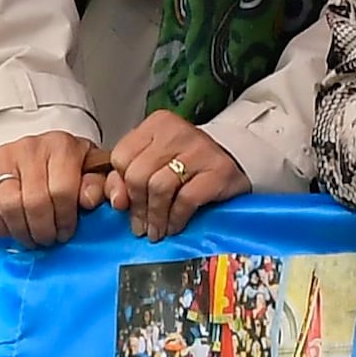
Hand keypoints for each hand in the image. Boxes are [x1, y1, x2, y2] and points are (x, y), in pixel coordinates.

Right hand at [0, 130, 116, 247]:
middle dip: (44, 229)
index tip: (66, 232)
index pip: (62, 191)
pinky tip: (12, 229)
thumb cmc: (68, 166)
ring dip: (23, 231)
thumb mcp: (91, 171)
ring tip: (33, 237)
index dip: (65, 219)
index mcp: (61, 146)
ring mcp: (3, 158)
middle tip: (49, 239)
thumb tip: (89, 199)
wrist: (41, 152)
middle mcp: (30, 147)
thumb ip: (97, 185)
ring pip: (9, 206)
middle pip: (34, 202)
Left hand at [109, 108, 241, 237]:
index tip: (127, 204)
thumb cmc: (190, 164)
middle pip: (138, 174)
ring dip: (155, 217)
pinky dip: (176, 218)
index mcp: (157, 124)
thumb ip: (127, 178)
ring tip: (156, 231)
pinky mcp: (218, 170)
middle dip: (137, 207)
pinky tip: (175, 226)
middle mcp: (177, 131)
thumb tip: (117, 201)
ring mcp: (199, 149)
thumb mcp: (156, 163)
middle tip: (141, 227)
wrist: (238, 160)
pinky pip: (185, 200)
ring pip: (159, 188)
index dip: (122, 184)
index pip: (121, 156)